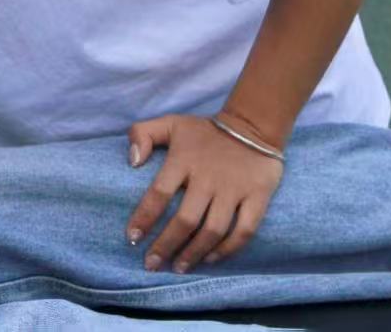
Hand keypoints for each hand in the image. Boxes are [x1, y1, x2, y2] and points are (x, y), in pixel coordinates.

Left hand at [125, 114, 282, 273]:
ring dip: (194, 253)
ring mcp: (234, 189)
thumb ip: (142, 134)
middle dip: (166, 245)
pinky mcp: (258, 196)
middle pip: (186, 219)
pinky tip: (210, 259)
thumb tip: (132, 161)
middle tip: (151, 264)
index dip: (144, 218)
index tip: (133, 238)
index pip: (159, 193)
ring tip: (178, 267)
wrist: (252, 125)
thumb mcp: (170, 123)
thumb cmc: (204, 131)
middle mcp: (208, 177)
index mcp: (184, 160)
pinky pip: (244, 230)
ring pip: (213, 230)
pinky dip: (228, 249)